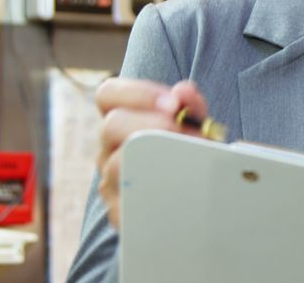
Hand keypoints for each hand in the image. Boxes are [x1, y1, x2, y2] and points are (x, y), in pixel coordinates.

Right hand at [94, 79, 208, 228]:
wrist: (195, 205)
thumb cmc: (190, 159)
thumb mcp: (195, 130)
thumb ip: (191, 108)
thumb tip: (184, 90)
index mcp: (124, 122)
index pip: (108, 95)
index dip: (138, 92)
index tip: (173, 103)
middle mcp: (110, 149)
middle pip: (111, 125)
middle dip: (153, 123)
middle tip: (185, 132)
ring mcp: (111, 182)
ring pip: (116, 165)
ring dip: (157, 158)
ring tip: (192, 161)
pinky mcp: (119, 214)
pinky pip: (126, 202)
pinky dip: (157, 192)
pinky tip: (182, 189)